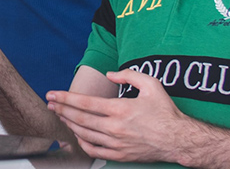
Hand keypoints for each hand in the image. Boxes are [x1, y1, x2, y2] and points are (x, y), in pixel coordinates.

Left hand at [46, 69, 191, 163]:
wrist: (179, 140)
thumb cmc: (165, 112)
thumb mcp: (151, 84)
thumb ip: (128, 74)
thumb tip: (110, 74)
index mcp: (120, 109)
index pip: (84, 103)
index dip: (64, 98)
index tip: (52, 94)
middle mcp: (115, 127)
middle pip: (79, 119)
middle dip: (61, 110)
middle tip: (49, 104)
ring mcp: (116, 144)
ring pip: (84, 134)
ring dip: (69, 124)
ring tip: (61, 116)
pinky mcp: (120, 155)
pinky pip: (94, 151)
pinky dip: (82, 143)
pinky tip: (78, 135)